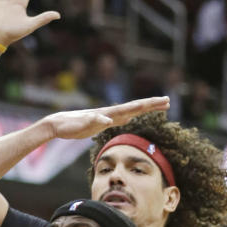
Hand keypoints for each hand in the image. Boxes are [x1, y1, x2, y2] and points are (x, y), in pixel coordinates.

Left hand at [45, 97, 169, 140]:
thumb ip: (93, 121)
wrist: (57, 124)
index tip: (163, 101)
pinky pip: (121, 118)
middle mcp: (110, 113)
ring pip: (131, 111)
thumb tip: (106, 120)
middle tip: (168, 101)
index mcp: (109, 113)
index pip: (133, 107)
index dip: (148, 105)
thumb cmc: (69, 125)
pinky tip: (133, 117)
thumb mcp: (81, 125)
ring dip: (144, 109)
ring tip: (157, 107)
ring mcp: (107, 117)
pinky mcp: (101, 122)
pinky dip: (130, 116)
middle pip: (136, 107)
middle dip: (152, 105)